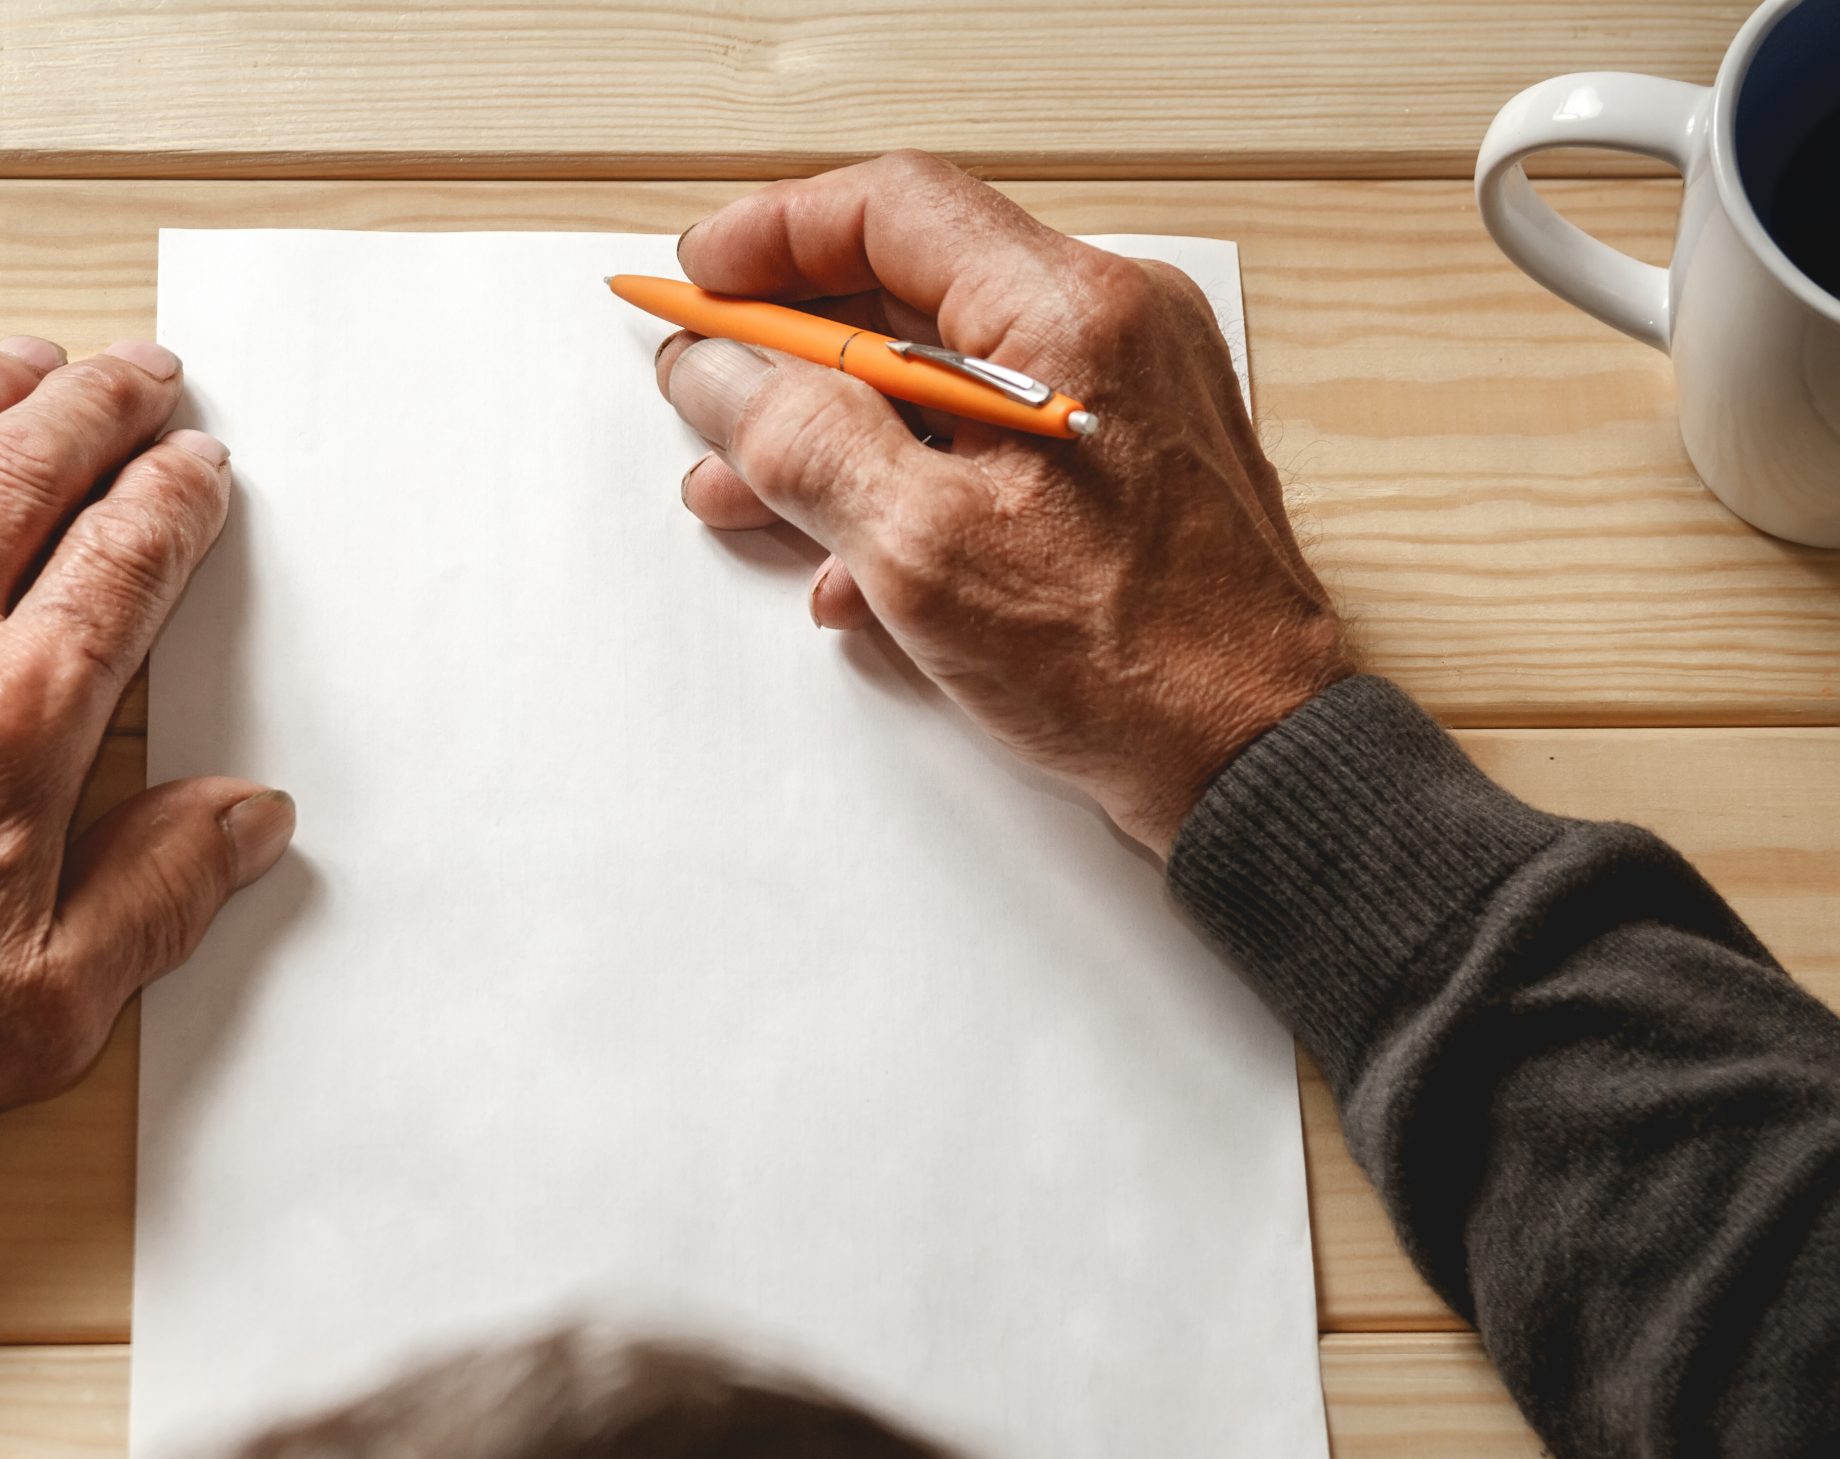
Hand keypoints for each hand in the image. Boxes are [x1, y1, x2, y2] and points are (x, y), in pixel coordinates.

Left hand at [0, 336, 292, 1184]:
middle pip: (22, 472)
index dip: (175, 499)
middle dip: (97, 406)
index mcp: (11, 724)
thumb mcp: (46, 1007)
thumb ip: (160, 895)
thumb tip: (253, 815)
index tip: (200, 468)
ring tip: (26, 359)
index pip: (122, 562)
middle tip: (140, 372)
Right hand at [656, 152, 1350, 853]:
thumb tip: (719, 375)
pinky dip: (905, 482)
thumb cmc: (1130, 663)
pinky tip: (850, 566)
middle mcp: (1111, 330)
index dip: (774, 236)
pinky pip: (986, 442)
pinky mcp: (1123, 467)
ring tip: (745, 495)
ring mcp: (1124, 397)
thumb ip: (802, 442)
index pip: (893, 210)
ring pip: (939, 377)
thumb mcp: (919, 550)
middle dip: (790, 354)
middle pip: (910, 292)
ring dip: (833, 431)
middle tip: (708, 393)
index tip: (699, 283)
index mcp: (1069, 315)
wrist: (1250, 759)